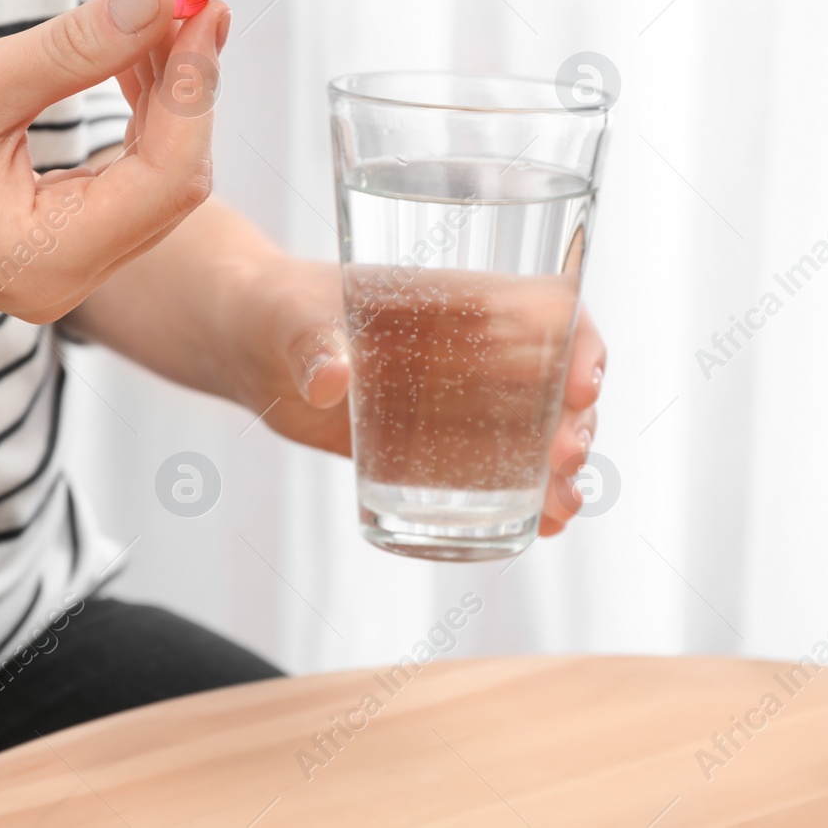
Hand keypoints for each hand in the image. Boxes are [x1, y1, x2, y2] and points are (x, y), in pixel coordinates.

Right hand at [0, 0, 227, 322]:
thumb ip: (79, 46)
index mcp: (50, 259)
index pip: (170, 174)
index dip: (196, 84)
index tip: (202, 3)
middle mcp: (66, 278)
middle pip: (174, 181)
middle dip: (188, 88)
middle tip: (192, 0)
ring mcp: (58, 265)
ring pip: (153, 180)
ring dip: (164, 98)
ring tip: (157, 17)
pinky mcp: (45, 241)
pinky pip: (118, 180)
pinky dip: (134, 118)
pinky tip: (128, 58)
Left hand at [231, 259, 605, 536]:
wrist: (244, 348)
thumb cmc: (272, 309)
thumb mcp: (289, 317)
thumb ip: (311, 342)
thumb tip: (329, 380)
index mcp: (455, 301)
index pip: (545, 309)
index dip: (578, 343)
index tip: (583, 384)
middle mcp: (471, 350)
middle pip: (552, 381)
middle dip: (573, 421)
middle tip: (564, 459)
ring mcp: (454, 401)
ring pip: (533, 432)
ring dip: (559, 468)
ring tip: (563, 508)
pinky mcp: (427, 446)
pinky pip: (489, 471)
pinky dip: (524, 497)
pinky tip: (544, 527)